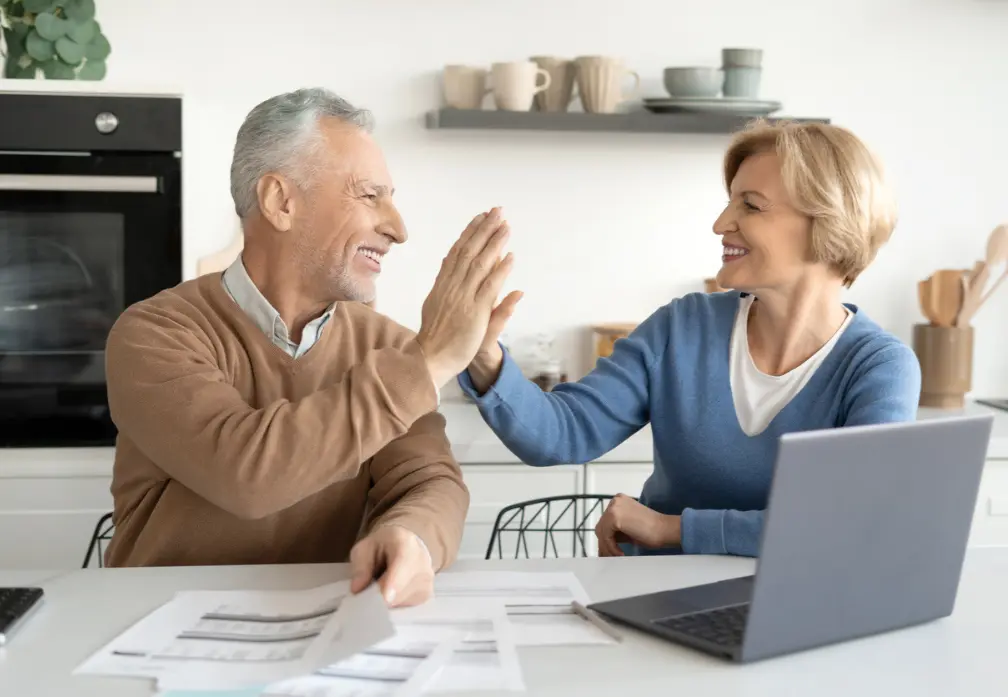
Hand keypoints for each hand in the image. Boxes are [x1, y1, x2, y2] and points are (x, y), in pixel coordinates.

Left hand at [349, 525, 433, 607]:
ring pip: (401, 601)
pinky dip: (394, 604)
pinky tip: (393, 592)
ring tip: (383, 584)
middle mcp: (423, 562)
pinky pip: (405, 607)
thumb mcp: (365, 548)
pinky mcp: (426, 595)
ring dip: (387, 600)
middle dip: (380, 595)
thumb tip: (357, 589)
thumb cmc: (384, 547)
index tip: (386, 598)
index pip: (403, 563)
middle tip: (369, 587)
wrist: (409, 546)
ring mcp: (428, 580)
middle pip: (401, 589)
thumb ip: (360, 565)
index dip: (395, 582)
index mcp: (406, 544)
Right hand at [414, 208, 514, 388]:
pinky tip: (510, 255)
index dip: (470, 233)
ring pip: (480, 264)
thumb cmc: (435, 336)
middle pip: (469, 251)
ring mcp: (463, 298)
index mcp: (442, 284)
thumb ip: (444, 281)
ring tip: (506, 226)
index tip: (480, 217)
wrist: (431, 359)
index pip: (457, 252)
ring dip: (494, 243)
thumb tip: (446, 260)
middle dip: (484, 229)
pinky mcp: (475, 312)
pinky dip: (500, 269)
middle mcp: (451, 287)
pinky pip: (490, 286)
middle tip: (497, 211)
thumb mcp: (435, 303)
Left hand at [595, 494, 680, 556]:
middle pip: (601, 526)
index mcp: (618, 501)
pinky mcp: (615, 517)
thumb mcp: (628, 528)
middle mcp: (615, 501)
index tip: (607, 551)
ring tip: (616, 557)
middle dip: (604, 543)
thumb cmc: (652, 530)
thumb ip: (616, 531)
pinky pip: (606, 537)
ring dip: (607, 547)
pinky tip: (620, 553)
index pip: (605, 521)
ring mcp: (614, 508)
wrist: (665, 529)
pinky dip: (611, 547)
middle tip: (609, 557)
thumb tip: (603, 544)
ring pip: (601, 532)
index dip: (605, 538)